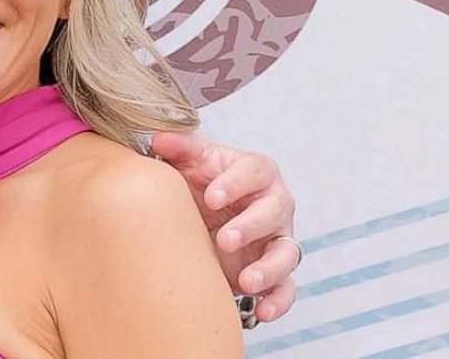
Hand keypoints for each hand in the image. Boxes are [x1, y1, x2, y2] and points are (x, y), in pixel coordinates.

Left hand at [149, 131, 298, 322]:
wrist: (200, 214)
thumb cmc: (199, 183)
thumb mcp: (188, 163)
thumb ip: (179, 148)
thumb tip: (160, 137)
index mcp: (255, 172)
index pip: (255, 171)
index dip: (235, 183)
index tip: (210, 197)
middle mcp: (274, 204)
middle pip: (276, 211)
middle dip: (251, 226)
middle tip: (224, 239)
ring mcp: (278, 239)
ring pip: (287, 252)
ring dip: (269, 268)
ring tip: (245, 282)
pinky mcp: (275, 271)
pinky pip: (288, 288)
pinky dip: (279, 301)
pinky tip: (261, 311)